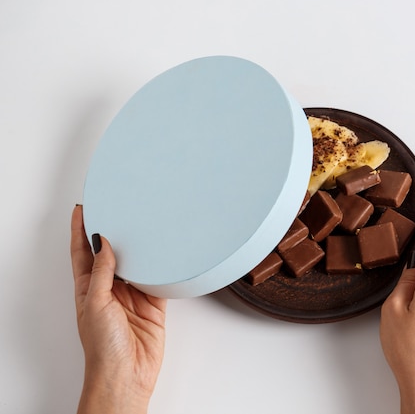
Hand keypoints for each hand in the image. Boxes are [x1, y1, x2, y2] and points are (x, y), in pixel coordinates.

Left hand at [70, 205, 166, 413]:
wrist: (127, 374)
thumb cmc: (103, 348)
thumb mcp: (96, 304)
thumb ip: (102, 273)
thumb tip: (103, 243)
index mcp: (88, 289)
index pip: (82, 253)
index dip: (81, 230)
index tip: (84, 209)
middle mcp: (110, 290)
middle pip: (111, 254)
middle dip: (113, 232)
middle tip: (119, 209)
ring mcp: (132, 296)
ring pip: (136, 263)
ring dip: (138, 248)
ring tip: (143, 225)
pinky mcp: (153, 304)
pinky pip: (158, 278)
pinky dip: (161, 266)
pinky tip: (163, 253)